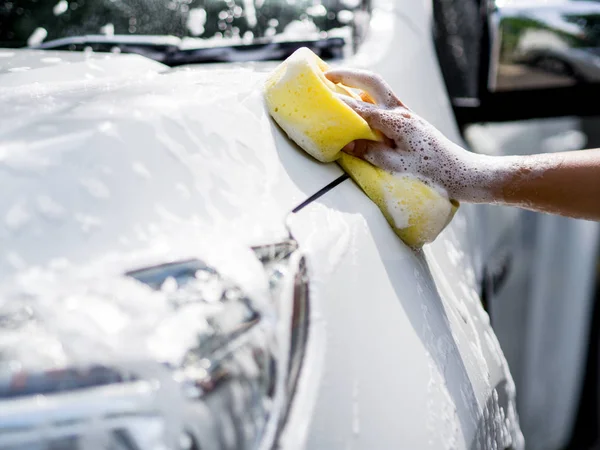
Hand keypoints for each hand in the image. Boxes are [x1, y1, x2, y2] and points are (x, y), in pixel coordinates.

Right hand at [325, 69, 495, 202]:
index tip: (319, 99)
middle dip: (348, 75)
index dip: (338, 104)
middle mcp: (402, 112)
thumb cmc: (432, 172)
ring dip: (358, 81)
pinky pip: (384, 100)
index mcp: (397, 122)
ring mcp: (407, 113)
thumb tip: (345, 143)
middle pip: (372, 81)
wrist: (462, 172)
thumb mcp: (396, 166)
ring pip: (379, 88)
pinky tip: (358, 105)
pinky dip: (368, 96)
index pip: (360, 108)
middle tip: (326, 75)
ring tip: (337, 84)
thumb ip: (369, 152)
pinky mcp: (409, 120)